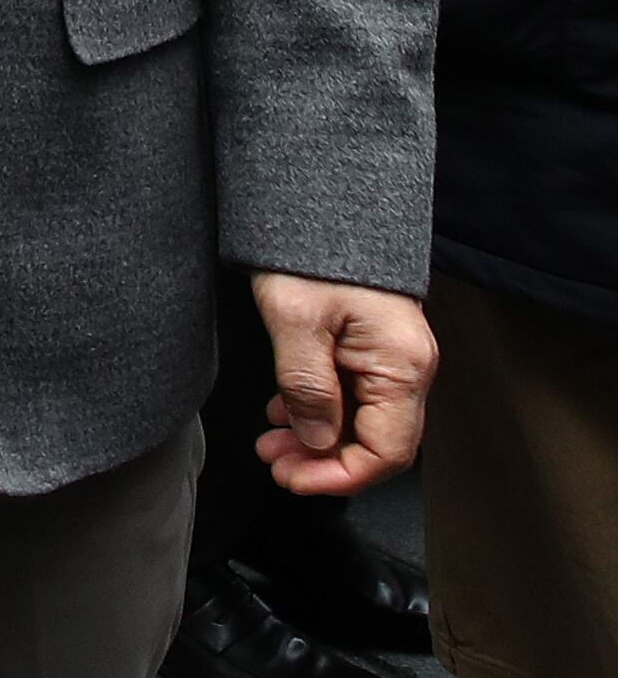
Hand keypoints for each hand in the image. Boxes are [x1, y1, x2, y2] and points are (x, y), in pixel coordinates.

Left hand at [252, 272, 434, 494]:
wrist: (318, 196)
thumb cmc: (308, 251)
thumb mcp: (294, 320)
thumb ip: (307, 387)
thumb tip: (317, 442)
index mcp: (401, 365)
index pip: (386, 451)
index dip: (341, 476)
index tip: (293, 480)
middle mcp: (407, 366)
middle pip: (377, 441)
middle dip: (325, 462)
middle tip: (274, 464)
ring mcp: (390, 356)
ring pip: (361, 420)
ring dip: (317, 439)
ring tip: (269, 444)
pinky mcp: (369, 344)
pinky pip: (351, 394)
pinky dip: (317, 410)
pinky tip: (282, 412)